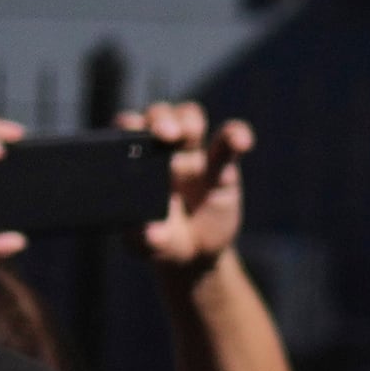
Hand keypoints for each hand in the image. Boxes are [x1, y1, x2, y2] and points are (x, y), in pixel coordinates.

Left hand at [125, 100, 251, 269]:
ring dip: (189, 120)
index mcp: (136, 163)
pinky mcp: (224, 165)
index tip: (131, 128)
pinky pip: (230, 141)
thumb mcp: (149, 246)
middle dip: (161, 118)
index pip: (128, 132)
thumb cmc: (164, 242)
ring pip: (190, 118)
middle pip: (160, 116)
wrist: (198, 254)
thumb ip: (144, 238)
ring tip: (189, 134)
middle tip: (165, 134)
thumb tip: (149, 233)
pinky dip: (237, 135)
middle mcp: (162, 151)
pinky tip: (242, 142)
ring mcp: (193, 155)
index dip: (129, 124)